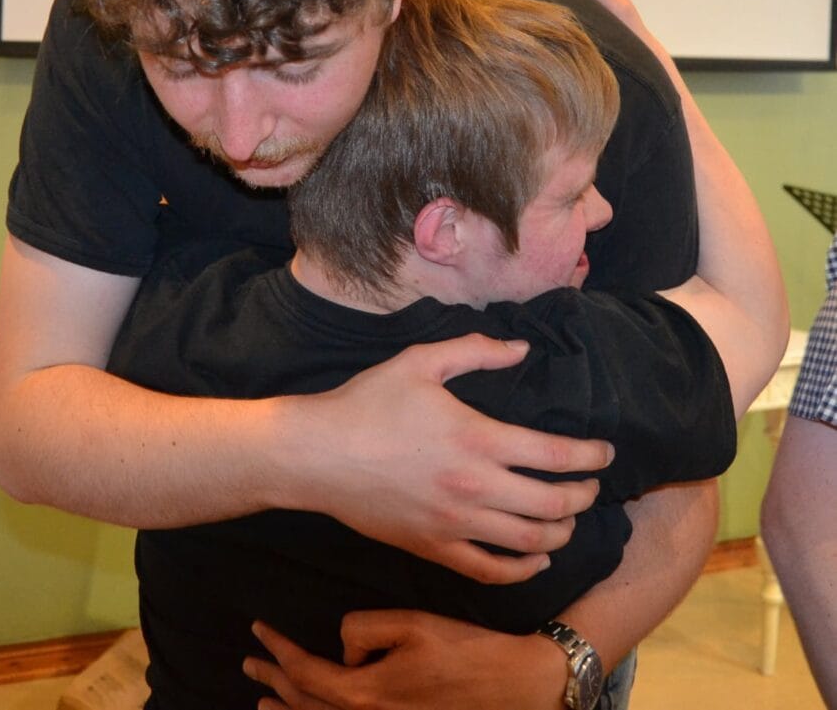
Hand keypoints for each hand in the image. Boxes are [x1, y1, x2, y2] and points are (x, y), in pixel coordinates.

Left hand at [244, 613, 561, 709]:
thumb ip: (363, 630)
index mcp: (367, 693)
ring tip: (263, 702)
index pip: (305, 672)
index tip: (258, 631)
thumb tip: (341, 645)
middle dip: (273, 683)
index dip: (277, 651)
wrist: (518, 686)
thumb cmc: (465, 650)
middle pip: (307, 705)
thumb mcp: (410, 623)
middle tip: (249, 664)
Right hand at [277, 335, 611, 583]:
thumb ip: (474, 351)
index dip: (591, 457)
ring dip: (561, 532)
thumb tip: (521, 348)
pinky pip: (492, 571)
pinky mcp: (434, 548)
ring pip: (531, 543)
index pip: (556, 455)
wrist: (315, 455)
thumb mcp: (418, 363)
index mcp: (477, 438)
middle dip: (583, 495)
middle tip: (588, 485)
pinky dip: (524, 569)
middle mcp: (474, 487)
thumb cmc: (365, 404)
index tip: (604, 453)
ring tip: (565, 518)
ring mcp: (455, 524)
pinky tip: (534, 558)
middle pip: (555, 505)